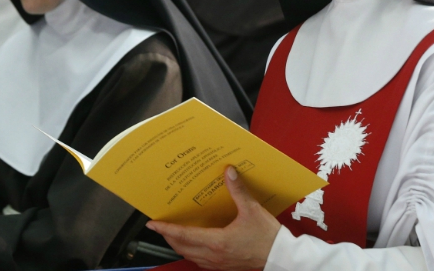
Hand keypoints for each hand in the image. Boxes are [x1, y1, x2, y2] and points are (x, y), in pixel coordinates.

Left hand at [147, 166, 280, 269]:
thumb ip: (238, 190)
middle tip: (161, 226)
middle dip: (168, 236)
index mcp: (217, 241)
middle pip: (181, 247)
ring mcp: (217, 263)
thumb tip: (228, 172)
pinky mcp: (223, 265)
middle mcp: (213, 255)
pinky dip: (191, 251)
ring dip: (179, 244)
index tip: (153, 223)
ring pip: (189, 255)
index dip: (166, 229)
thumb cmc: (267, 237)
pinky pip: (199, 260)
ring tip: (174, 233)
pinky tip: (195, 243)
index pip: (184, 235)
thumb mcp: (252, 210)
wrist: (280, 257)